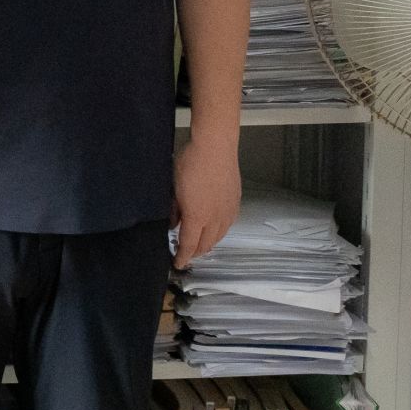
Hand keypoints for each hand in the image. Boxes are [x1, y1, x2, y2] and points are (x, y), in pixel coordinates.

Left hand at [172, 134, 240, 268]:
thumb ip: (175, 209)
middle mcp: (216, 218)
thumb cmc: (190, 163)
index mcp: (197, 217)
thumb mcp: (174, 187)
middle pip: (206, 244)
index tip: (177, 263)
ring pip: (219, 236)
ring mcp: (228, 211)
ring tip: (199, 244)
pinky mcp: (236, 202)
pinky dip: (219, 232)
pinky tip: (214, 229)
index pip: (189, 245)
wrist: (215, 147)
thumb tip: (174, 224)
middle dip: (195, 252)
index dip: (183, 256)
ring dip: (208, 244)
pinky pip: (227, 225)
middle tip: (186, 254)